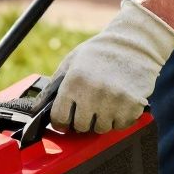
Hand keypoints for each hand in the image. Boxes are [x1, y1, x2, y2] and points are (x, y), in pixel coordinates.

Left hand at [52, 0, 173, 132]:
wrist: (134, 44)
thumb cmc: (100, 52)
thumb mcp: (71, 62)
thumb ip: (55, 85)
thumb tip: (39, 107)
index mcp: (73, 82)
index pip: (59, 118)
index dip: (61, 122)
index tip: (65, 122)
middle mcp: (92, 93)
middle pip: (81, 127)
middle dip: (82, 120)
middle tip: (89, 109)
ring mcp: (113, 101)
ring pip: (101, 129)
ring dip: (101, 120)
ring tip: (104, 104)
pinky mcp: (132, 105)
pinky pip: (120, 126)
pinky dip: (119, 119)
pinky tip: (118, 104)